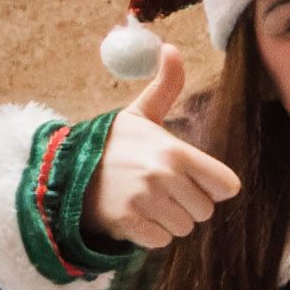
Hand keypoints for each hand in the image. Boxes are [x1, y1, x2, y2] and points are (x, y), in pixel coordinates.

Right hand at [81, 45, 239, 248]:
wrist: (63, 171)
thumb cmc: (111, 145)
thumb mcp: (140, 114)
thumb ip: (165, 87)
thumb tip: (172, 48)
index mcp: (175, 151)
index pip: (226, 186)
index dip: (212, 186)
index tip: (190, 178)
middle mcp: (163, 176)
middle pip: (206, 210)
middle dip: (187, 203)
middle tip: (160, 190)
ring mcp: (146, 202)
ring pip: (185, 228)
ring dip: (169, 220)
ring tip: (145, 201)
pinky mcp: (130, 225)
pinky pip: (161, 241)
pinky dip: (150, 234)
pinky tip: (133, 216)